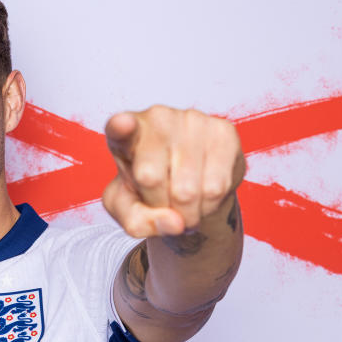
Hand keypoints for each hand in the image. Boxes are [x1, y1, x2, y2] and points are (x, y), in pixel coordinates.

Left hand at [102, 105, 244, 237]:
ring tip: (183, 201)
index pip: (118, 128)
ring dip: (187, 212)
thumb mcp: (128, 210)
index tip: (122, 124)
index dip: (121, 127)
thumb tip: (175, 223)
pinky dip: (209, 205)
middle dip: (159, 206)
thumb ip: (137, 222)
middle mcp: (156, 118)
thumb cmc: (148, 191)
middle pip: (151, 179)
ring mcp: (191, 120)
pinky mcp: (223, 131)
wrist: (188, 184)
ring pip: (187, 190)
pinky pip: (216, 188)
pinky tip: (203, 193)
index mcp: (123, 134)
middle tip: (163, 202)